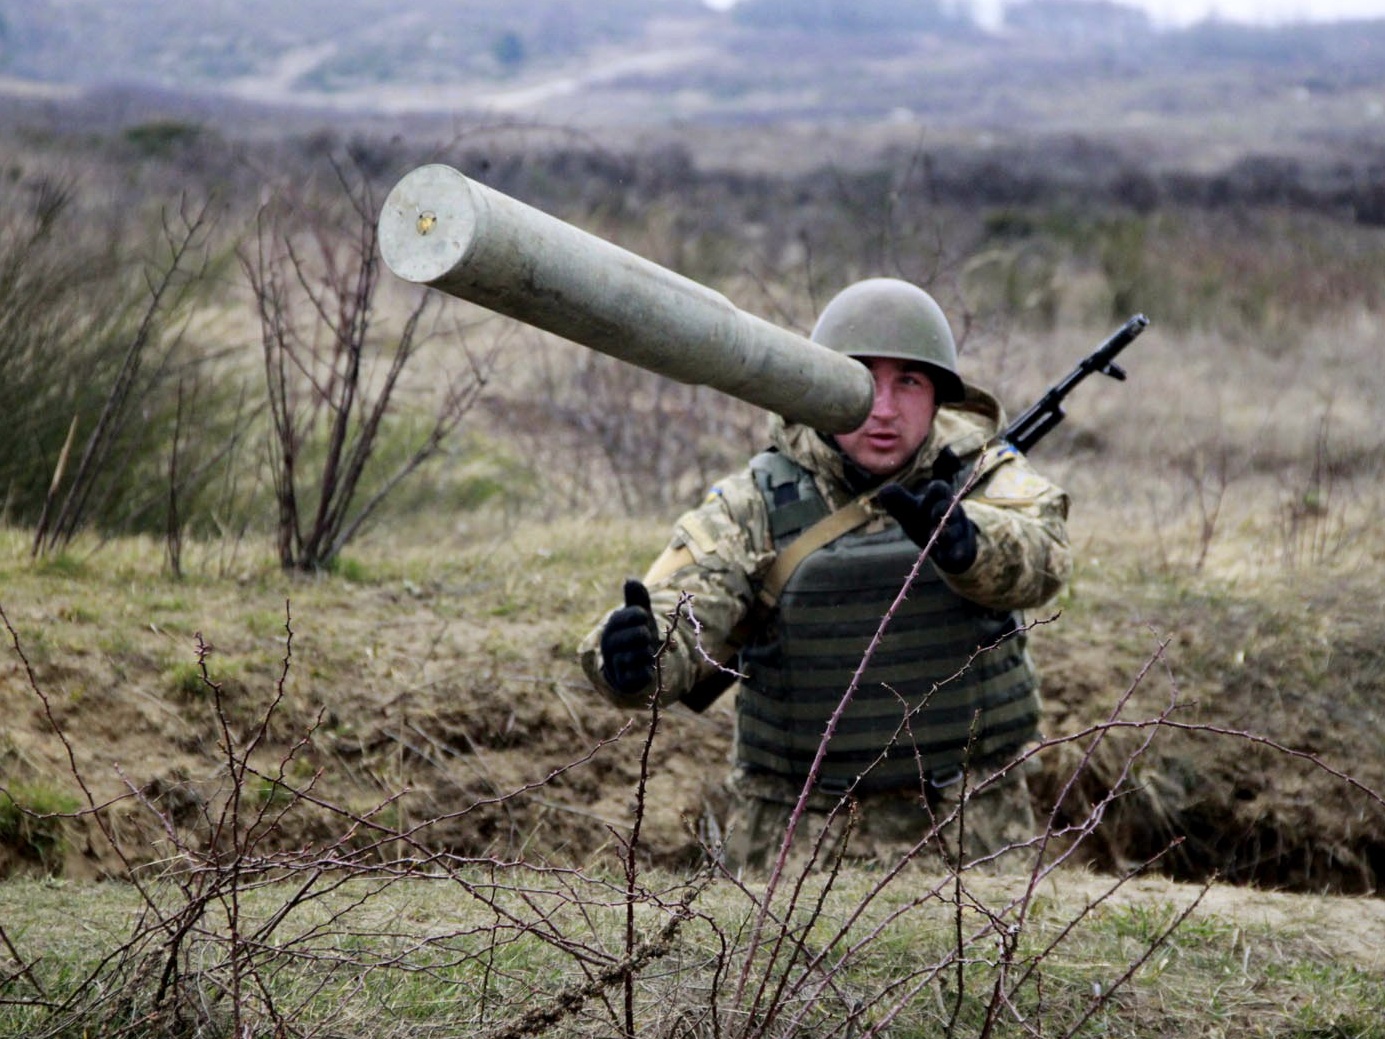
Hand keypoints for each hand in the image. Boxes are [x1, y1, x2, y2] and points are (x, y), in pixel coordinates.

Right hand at [599, 579, 658, 696]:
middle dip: (648, 637)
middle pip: (641, 635)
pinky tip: (645, 666)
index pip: (637, 614)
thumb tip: (630, 580)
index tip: (641, 621)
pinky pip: (642, 674)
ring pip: (643, 654)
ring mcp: (616, 663)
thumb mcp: (639, 615)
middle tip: (644, 640)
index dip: (645, 618)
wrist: (631, 666)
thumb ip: (636, 598)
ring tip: (644, 653)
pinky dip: (648, 669)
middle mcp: (610, 643)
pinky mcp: (625, 681)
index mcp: (613, 624)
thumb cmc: (636, 634)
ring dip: (649, 653)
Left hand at [877, 480, 977, 573]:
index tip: (931, 488)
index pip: (939, 489)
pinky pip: (960, 550)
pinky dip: (957, 553)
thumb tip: (882, 491)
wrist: (946, 544)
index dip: (935, 489)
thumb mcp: (909, 512)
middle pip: (947, 508)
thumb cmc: (923, 521)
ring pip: (954, 529)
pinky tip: (955, 557)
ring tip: (942, 537)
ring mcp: (957, 531)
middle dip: (941, 510)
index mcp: (937, 500)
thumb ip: (898, 502)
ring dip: (948, 533)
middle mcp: (950, 513)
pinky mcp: (960, 549)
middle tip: (933, 515)